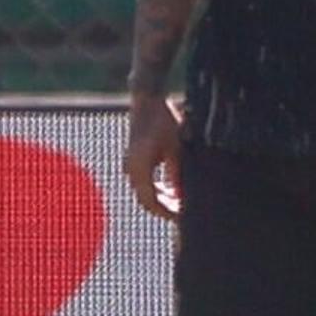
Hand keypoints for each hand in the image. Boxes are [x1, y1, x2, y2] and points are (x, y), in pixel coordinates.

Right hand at [123, 93, 185, 223]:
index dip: (167, 212)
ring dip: (163, 197)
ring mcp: (131, 163)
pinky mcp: (135, 157)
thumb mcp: (178, 147)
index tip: (183, 217)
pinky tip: (174, 187)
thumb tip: (185, 195)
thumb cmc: (164, 120)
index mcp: (140, 168)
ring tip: (182, 202)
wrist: (147, 98)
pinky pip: (145, 180)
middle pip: (147, 199)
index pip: (151, 202)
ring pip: (146, 190)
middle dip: (166, 207)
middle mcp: (131, 168)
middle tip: (184, 212)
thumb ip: (180, 172)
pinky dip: (158, 187)